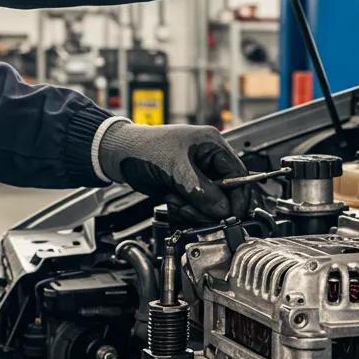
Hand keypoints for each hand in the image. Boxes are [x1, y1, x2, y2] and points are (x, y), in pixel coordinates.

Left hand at [97, 121, 250, 222]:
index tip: (232, 213)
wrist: (119, 157)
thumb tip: (222, 209)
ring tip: (177, 201)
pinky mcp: (186, 189)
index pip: (238, 174)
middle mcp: (208, 160)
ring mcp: (197, 176)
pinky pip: (195, 208)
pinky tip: (171, 200)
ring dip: (194, 209)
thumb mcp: (175, 167)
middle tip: (194, 210)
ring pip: (210, 204)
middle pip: (225, 193)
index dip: (238, 196)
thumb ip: (200, 189)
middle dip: (210, 206)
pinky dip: (184, 210)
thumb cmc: (144, 149)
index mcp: (212, 145)